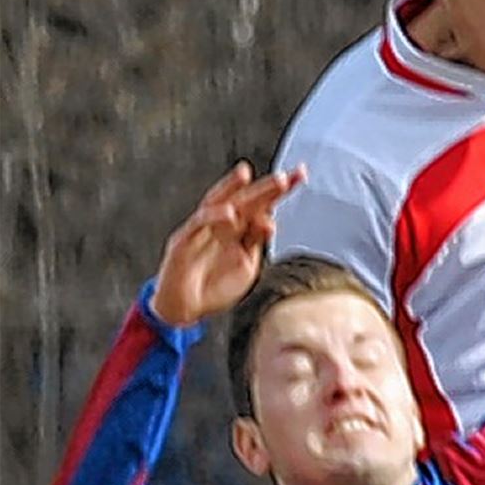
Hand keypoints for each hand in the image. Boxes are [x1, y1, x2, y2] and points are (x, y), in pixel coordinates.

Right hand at [151, 162, 306, 325]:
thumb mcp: (245, 265)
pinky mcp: (183, 241)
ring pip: (217, 201)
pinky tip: (229, 214)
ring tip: (246, 175)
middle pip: (244, 198)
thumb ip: (256, 242)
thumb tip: (270, 222)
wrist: (185, 309)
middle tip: (284, 177)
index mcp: (239, 229)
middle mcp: (221, 223)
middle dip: (263, 187)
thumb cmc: (215, 286)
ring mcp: (201, 230)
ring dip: (231, 187)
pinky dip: (213, 216)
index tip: (301, 174)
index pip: (262, 204)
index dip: (279, 190)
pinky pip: (198, 223)